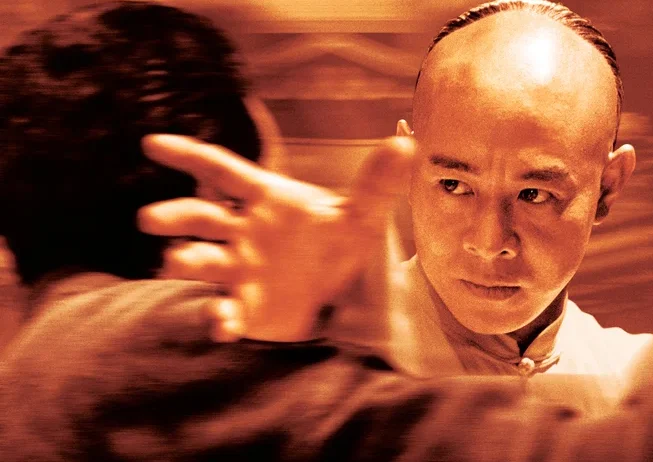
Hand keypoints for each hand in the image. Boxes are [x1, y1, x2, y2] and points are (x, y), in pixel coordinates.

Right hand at [138, 134, 415, 341]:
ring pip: (203, 262)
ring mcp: (238, 269)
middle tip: (151, 219)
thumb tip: (405, 142)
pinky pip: (225, 311)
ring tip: (176, 262)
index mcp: (263, 198)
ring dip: (187, 261)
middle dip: (175, 217)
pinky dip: (219, 317)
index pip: (222, 170)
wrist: (343, 289)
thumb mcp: (362, 214)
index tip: (152, 144)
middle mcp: (241, 230)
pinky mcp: (244, 307)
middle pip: (201, 217)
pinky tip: (223, 324)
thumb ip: (377, 183)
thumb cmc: (340, 241)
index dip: (188, 155)